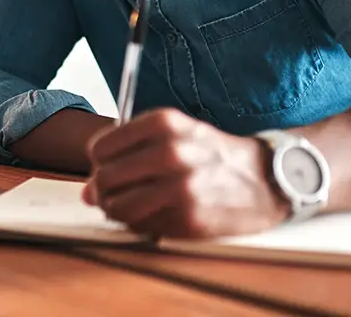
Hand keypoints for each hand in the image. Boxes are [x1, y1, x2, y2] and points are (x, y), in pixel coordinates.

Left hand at [82, 109, 290, 238]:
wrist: (264, 180)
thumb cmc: (212, 155)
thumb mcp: (176, 133)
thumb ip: (129, 153)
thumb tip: (87, 191)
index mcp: (164, 124)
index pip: (101, 148)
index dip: (99, 161)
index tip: (110, 165)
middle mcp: (171, 152)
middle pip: (104, 178)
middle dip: (103, 188)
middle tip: (114, 191)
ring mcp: (179, 187)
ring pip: (116, 206)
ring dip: (116, 210)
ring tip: (130, 205)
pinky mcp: (187, 219)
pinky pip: (139, 226)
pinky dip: (138, 224)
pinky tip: (154, 214)